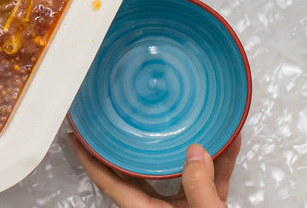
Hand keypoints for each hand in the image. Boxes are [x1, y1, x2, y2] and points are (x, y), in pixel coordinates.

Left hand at [69, 134, 241, 207]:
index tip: (78, 138)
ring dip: (188, 149)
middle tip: (125, 119)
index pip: (110, 182)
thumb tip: (195, 153)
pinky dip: (218, 165)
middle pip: (140, 171)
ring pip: (177, 172)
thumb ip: (200, 187)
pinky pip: (207, 181)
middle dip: (136, 144)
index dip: (91, 159)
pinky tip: (229, 144)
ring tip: (188, 123)